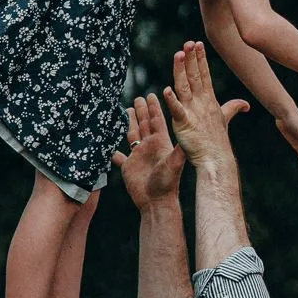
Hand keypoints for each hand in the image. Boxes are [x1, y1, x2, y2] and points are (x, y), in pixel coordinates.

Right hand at [113, 93, 184, 211]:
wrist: (157, 203)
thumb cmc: (167, 184)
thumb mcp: (175, 163)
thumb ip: (178, 147)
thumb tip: (188, 131)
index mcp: (160, 143)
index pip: (157, 120)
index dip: (154, 108)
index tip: (151, 94)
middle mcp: (149, 148)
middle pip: (144, 124)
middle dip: (142, 111)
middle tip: (138, 97)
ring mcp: (139, 157)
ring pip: (133, 136)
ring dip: (130, 124)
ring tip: (127, 111)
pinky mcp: (129, 167)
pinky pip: (119, 157)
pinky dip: (114, 152)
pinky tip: (109, 146)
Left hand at [162, 41, 248, 169]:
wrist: (216, 160)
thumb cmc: (218, 142)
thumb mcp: (225, 119)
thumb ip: (233, 108)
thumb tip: (245, 104)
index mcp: (209, 100)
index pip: (204, 74)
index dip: (200, 59)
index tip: (196, 44)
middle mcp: (201, 102)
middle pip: (194, 76)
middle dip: (191, 58)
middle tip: (188, 42)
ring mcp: (192, 112)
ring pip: (184, 87)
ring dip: (181, 70)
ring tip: (178, 54)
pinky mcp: (184, 124)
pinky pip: (177, 110)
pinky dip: (172, 101)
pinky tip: (167, 90)